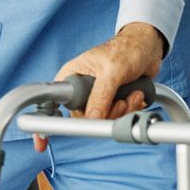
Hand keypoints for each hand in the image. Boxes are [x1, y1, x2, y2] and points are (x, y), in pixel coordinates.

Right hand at [42, 23, 166, 150]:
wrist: (148, 47)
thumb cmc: (127, 49)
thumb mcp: (111, 71)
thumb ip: (100, 96)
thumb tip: (91, 119)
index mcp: (72, 76)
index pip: (52, 101)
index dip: (47, 121)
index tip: (41, 142)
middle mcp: (82, 88)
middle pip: (84, 117)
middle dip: (106, 114)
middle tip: (120, 101)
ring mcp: (98, 96)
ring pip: (104, 119)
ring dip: (124, 110)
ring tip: (132, 93)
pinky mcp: (114, 102)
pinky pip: (119, 117)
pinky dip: (131, 109)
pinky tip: (136, 94)